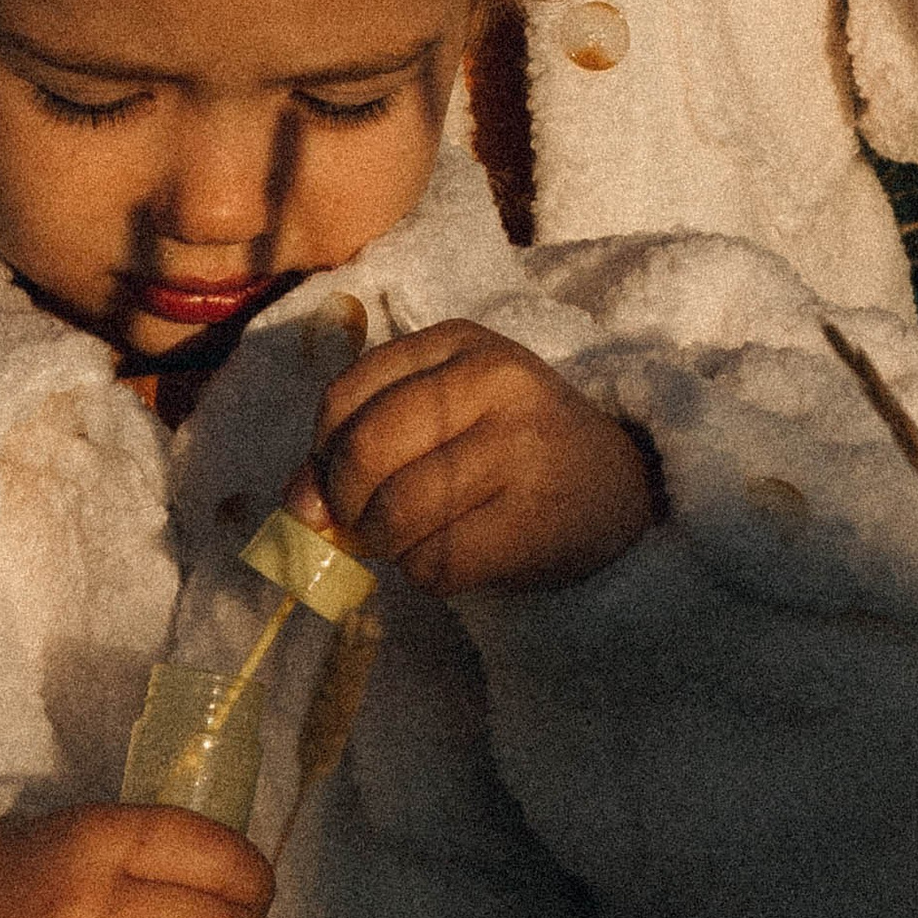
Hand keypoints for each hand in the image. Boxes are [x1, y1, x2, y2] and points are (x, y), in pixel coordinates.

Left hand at [295, 322, 657, 593]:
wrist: (621, 489)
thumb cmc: (512, 451)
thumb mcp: (443, 416)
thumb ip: (361, 442)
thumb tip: (296, 506)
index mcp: (459, 342)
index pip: (343, 397)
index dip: (323, 453)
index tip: (340, 483)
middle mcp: (494, 381)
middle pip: (364, 452)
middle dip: (348, 505)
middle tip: (369, 524)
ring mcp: (519, 448)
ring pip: (395, 514)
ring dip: (389, 545)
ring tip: (419, 539)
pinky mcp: (534, 519)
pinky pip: (435, 563)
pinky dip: (426, 574)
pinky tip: (457, 556)